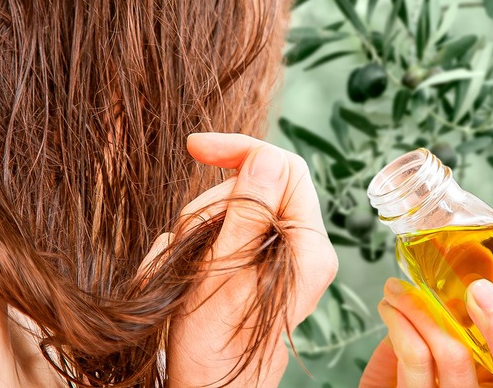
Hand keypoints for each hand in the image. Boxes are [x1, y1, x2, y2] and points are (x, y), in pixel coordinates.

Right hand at [156, 133, 337, 386]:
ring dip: (198, 228)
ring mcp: (281, 254)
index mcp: (309, 248)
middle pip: (256, 186)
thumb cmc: (215, 346)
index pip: (287, 168)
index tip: (197, 147)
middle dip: (212, 204)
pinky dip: (196, 244)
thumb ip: (249, 212)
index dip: (243, 151)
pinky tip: (185, 272)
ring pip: (233, 207)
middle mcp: (303, 247)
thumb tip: (267, 156)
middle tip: (188, 243)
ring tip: (182, 267)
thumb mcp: (224, 273)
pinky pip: (224, 230)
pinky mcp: (259, 262)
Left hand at [360, 278, 492, 387]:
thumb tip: (471, 253)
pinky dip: (402, 326)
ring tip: (405, 289)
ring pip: (456, 359)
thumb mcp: (452, 338)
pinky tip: (392, 309)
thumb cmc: (421, 367)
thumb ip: (468, 309)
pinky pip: (416, 362)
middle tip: (480, 290)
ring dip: (428, 311)